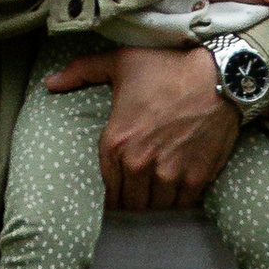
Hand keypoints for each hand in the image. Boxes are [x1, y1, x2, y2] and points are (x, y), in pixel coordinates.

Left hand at [46, 44, 240, 209]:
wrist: (219, 76)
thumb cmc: (168, 68)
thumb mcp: (120, 62)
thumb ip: (81, 71)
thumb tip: (50, 83)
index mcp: (115, 142)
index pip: (106, 190)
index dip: (111, 192)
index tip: (119, 186)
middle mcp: (139, 164)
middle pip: (129, 203)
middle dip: (132, 197)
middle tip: (139, 188)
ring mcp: (169, 174)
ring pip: (154, 206)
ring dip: (154, 201)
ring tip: (157, 190)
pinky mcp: (197, 177)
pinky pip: (181, 204)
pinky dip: (178, 200)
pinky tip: (177, 187)